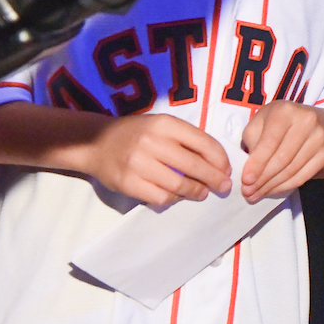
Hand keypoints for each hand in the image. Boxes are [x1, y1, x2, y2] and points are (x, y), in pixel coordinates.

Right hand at [86, 114, 232, 207]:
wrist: (96, 142)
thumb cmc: (136, 134)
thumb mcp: (162, 125)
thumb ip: (186, 139)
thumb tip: (217, 163)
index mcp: (166, 124)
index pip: (204, 143)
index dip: (220, 160)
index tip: (227, 170)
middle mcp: (153, 142)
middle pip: (194, 166)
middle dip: (214, 179)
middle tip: (224, 187)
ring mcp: (138, 163)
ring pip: (178, 184)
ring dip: (195, 191)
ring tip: (202, 193)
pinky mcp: (127, 183)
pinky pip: (159, 197)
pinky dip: (173, 199)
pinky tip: (177, 196)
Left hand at [240, 101, 323, 201]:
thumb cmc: (284, 123)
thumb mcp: (264, 121)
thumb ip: (253, 139)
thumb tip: (248, 168)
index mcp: (285, 110)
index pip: (269, 142)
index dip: (256, 163)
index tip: (245, 180)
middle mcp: (306, 121)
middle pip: (281, 159)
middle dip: (262, 179)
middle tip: (248, 192)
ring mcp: (319, 138)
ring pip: (291, 170)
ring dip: (271, 186)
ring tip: (256, 194)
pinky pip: (302, 176)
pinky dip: (285, 186)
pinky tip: (273, 190)